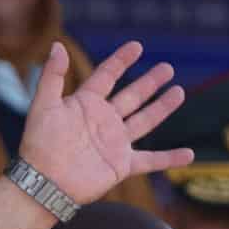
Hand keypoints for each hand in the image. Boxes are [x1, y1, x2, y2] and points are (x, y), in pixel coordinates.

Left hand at [18, 41, 192, 204]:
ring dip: (162, 108)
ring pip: (144, 121)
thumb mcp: (43, 106)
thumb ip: (52, 76)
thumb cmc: (39, 145)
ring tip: (179, 92)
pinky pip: (151, 161)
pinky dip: (170, 159)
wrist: (43, 183)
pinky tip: (189, 154)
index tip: (137, 46)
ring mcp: (114, 142)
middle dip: (149, 82)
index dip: (121, 61)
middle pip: (132, 96)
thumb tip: (58, 45)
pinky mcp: (121, 165)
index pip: (107, 76)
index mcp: (85, 104)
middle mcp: (103, 121)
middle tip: (168, 68)